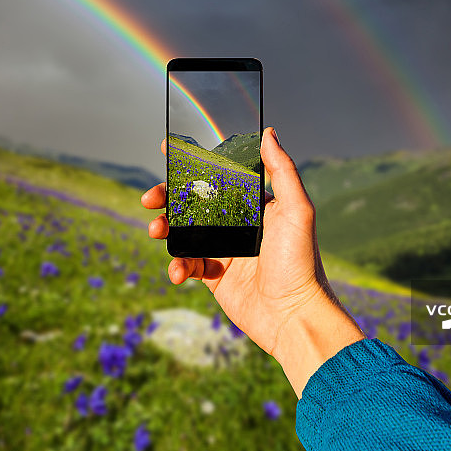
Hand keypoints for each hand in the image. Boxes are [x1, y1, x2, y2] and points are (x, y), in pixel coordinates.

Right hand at [141, 127, 363, 396]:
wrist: (293, 316)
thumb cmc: (300, 262)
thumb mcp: (297, 210)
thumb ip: (282, 171)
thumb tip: (268, 133)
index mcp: (254, 206)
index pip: (219, 178)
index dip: (193, 165)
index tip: (168, 152)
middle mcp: (237, 225)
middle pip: (193, 203)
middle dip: (167, 198)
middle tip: (151, 199)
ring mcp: (224, 251)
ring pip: (184, 232)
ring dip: (165, 229)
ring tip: (156, 232)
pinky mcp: (214, 277)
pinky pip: (187, 264)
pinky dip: (177, 266)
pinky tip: (180, 272)